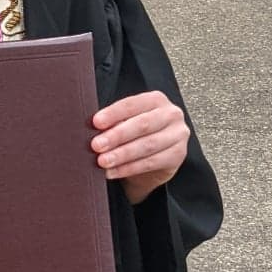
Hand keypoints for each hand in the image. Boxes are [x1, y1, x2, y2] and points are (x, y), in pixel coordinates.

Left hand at [91, 91, 188, 205]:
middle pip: (142, 124)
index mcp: (155, 99)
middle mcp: (171, 114)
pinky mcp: (178, 155)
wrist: (155, 157)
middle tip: (96, 145)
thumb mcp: (126, 122)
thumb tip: (92, 129)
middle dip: (117, 136)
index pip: (132, 104)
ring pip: (147, 145)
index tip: (95, 122)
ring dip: (122, 154)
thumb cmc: (136, 134)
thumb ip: (113, 122)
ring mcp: (178, 135)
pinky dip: (129, 168)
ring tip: (102, 161)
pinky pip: (151, 162)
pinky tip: (112, 172)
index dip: (113, 113)